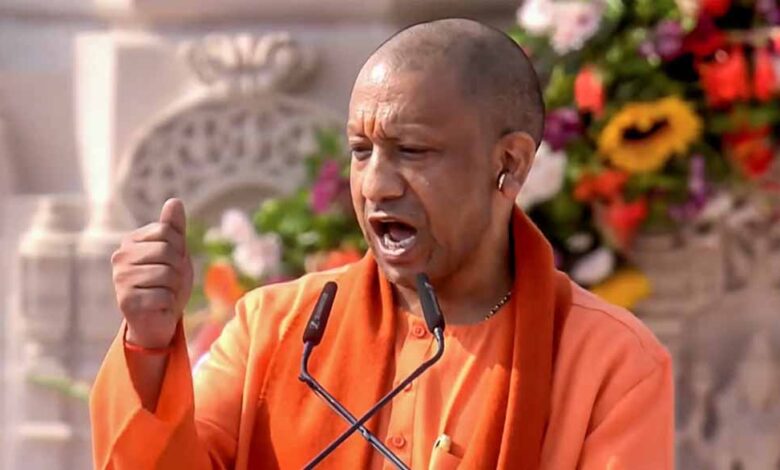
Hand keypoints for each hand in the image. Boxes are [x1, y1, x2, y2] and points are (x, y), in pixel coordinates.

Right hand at [111, 198, 193, 347]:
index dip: (179, 249)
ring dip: (174, 288)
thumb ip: (174, 229)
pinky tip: (159, 307)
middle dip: (179, 270)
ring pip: (167, 274)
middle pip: (168, 252)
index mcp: (131, 241)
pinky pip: (163, 296)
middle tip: (170, 283)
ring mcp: (120, 279)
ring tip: (164, 294)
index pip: (168, 232)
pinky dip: (168, 304)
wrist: (159, 319)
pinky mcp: (126, 301)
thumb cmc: (167, 283)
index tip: (172, 263)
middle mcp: (120, 257)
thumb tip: (175, 201)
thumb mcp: (176, 253)